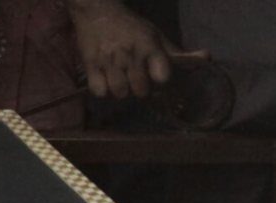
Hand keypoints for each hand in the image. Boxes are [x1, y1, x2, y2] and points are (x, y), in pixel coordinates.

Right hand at [69, 0, 206, 98]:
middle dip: (141, 89)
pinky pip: (100, 92)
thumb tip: (206, 57)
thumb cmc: (130, 27)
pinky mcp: (91, 67)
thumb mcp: (155, 35)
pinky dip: (103, 90)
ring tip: (121, 80)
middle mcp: (130, 55)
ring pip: (120, 94)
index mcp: (149, 46)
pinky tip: (106, 80)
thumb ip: (177, 52)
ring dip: (122, 91)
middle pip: (141, 91)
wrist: (97, 12)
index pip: (163, 76)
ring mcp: (109, 62)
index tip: (157, 78)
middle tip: (137, 81)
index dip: (161, 81)